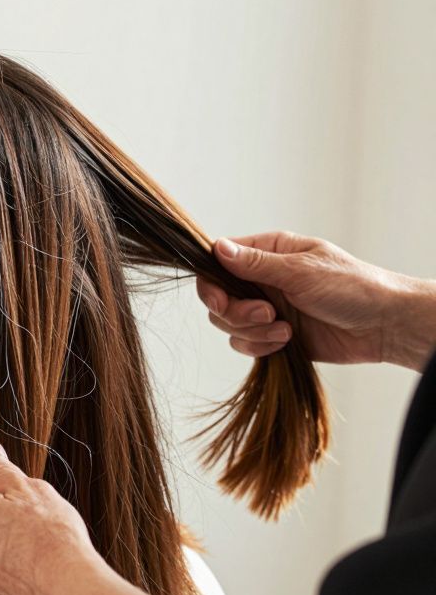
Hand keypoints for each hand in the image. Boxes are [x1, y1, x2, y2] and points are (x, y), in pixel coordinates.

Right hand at [198, 232, 435, 370]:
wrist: (382, 326)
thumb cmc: (352, 287)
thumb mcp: (301, 271)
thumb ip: (256, 264)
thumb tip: (218, 248)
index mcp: (268, 253)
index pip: (218, 262)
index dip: (211, 284)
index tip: (221, 301)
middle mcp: (261, 279)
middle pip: (218, 297)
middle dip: (236, 312)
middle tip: (267, 314)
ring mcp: (266, 308)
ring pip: (229, 323)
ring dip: (252, 331)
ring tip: (285, 330)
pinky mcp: (272, 335)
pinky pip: (245, 344)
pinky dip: (260, 346)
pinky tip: (286, 341)